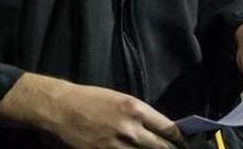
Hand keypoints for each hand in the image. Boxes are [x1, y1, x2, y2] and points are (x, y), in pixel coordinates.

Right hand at [43, 82, 182, 148]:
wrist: (60, 108)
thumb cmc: (89, 99)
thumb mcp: (119, 99)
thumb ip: (141, 115)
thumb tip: (160, 130)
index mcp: (136, 109)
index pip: (169, 129)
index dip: (179, 140)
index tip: (182, 143)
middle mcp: (130, 129)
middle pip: (162, 148)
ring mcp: (117, 146)